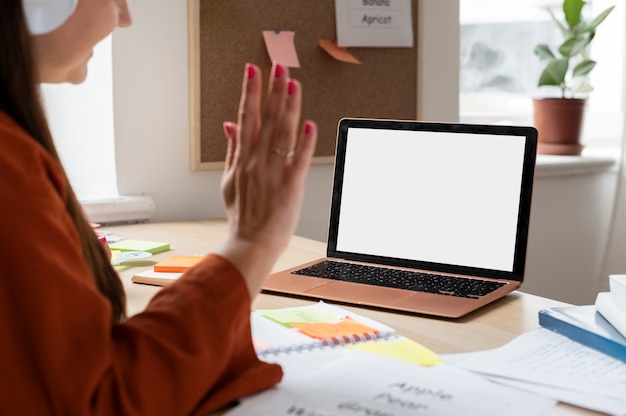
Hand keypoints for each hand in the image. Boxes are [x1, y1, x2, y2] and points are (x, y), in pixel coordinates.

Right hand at [217, 63, 316, 296]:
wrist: (250, 242)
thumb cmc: (242, 213)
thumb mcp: (228, 179)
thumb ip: (231, 149)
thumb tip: (229, 123)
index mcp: (242, 157)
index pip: (247, 116)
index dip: (251, 91)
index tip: (253, 70)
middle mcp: (257, 160)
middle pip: (267, 118)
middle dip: (273, 89)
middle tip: (279, 66)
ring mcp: (274, 172)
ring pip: (284, 133)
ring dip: (289, 107)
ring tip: (293, 83)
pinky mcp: (291, 186)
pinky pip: (299, 159)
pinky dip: (305, 142)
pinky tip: (310, 124)